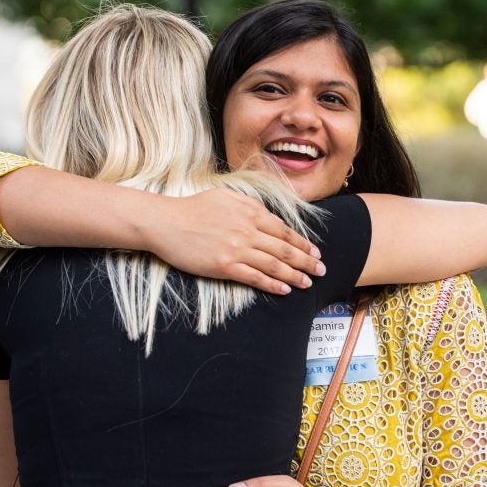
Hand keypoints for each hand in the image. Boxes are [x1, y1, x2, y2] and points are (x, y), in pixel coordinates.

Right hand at [147, 190, 324, 294]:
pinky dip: (272, 284)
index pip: (284, 230)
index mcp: (250, 212)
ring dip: (295, 275)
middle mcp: (248, 230)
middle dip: (306, 261)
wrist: (165, 223)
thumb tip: (268, 215)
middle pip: (285, 249)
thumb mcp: (226, 196)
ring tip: (308, 282)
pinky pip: (255, 278)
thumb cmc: (193, 208)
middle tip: (321, 269)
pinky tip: (285, 290)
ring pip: (274, 265)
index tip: (315, 251)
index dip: (302, 243)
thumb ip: (250, 205)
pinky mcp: (224, 266)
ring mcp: (237, 249)